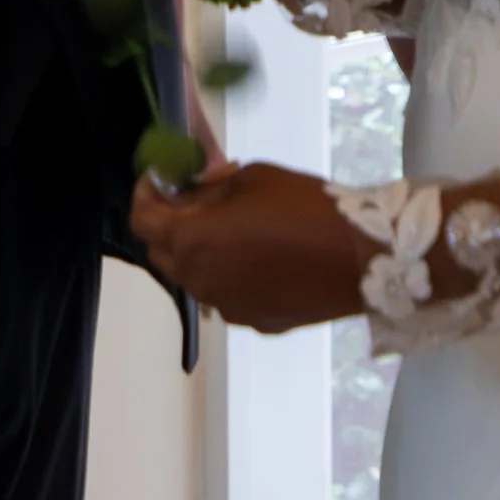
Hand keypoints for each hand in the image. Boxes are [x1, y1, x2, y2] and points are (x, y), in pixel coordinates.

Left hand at [127, 160, 376, 332]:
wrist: (356, 257)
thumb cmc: (301, 206)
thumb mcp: (249, 177)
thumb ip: (210, 188)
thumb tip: (196, 189)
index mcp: (190, 242)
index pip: (142, 221)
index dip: (145, 195)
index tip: (158, 178)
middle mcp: (199, 282)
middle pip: (164, 254)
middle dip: (170, 224)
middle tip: (194, 198)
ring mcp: (227, 308)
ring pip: (197, 277)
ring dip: (202, 251)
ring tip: (234, 226)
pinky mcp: (255, 322)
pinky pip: (229, 293)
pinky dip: (232, 273)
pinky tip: (262, 256)